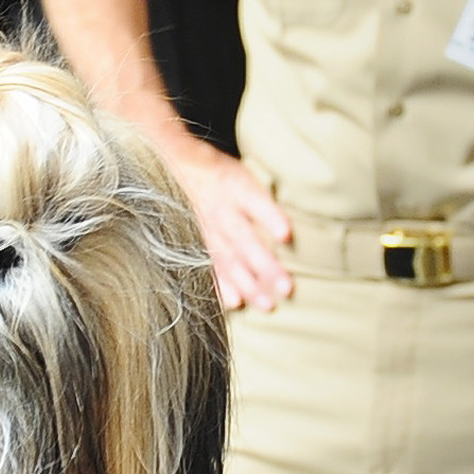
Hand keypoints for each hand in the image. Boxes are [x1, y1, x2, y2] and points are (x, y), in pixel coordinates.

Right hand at [162, 138, 293, 311]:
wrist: (176, 167)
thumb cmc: (222, 172)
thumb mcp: (244, 171)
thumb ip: (265, 194)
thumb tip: (297, 220)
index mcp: (236, 186)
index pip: (254, 201)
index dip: (270, 217)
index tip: (286, 235)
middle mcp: (221, 210)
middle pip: (245, 240)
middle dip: (265, 266)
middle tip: (287, 288)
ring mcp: (208, 230)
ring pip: (229, 261)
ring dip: (248, 285)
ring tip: (267, 305)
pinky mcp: (198, 243)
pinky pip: (209, 267)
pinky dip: (220, 287)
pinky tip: (235, 303)